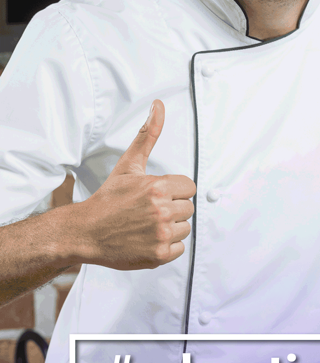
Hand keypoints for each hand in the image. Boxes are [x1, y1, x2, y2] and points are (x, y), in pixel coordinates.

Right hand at [72, 100, 195, 269]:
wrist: (86, 232)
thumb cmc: (108, 200)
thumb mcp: (128, 165)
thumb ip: (147, 136)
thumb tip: (158, 107)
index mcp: (157, 187)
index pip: (189, 187)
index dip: (174, 190)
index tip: (157, 195)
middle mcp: (161, 211)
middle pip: (188, 208)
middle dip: (172, 208)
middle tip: (148, 211)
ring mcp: (161, 235)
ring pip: (185, 228)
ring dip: (170, 227)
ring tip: (147, 224)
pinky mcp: (159, 255)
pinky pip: (179, 248)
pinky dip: (166, 246)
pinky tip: (148, 238)